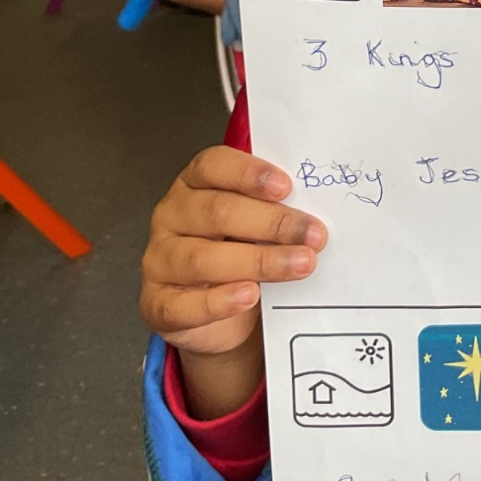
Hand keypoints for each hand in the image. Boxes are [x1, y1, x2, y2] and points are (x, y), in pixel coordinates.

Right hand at [140, 146, 326, 412]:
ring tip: (301, 264)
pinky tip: (250, 296)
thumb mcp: (255, 223)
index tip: (286, 186)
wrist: (216, 314)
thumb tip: (321, 205)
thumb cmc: (240, 251)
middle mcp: (171, 216)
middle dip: (272, 222)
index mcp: (194, 184)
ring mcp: (159, 261)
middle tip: (315, 234)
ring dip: (259, 261)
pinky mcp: (159, 304)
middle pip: (217, 212)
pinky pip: (185, 304)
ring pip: (204, 258)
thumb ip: (275, 207)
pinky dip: (220, 301)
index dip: (249, 173)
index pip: (213, 166)